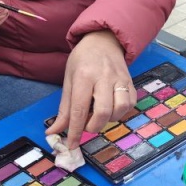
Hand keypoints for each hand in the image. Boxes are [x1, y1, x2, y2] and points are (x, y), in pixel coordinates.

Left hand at [45, 30, 133, 149]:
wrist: (103, 40)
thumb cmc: (82, 60)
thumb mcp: (68, 79)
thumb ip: (64, 108)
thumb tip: (54, 131)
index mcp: (84, 75)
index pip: (79, 109)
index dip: (75, 131)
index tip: (71, 145)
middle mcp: (104, 77)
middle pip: (102, 111)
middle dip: (93, 126)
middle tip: (87, 126)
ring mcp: (120, 79)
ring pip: (120, 109)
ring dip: (109, 119)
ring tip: (99, 115)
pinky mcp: (131, 82)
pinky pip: (130, 104)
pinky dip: (120, 112)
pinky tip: (111, 108)